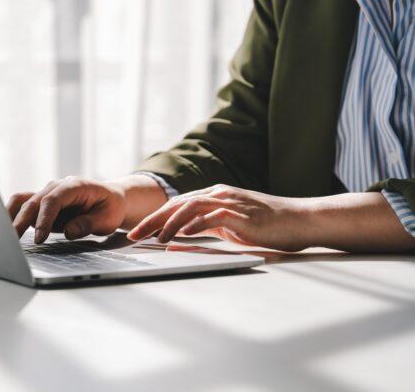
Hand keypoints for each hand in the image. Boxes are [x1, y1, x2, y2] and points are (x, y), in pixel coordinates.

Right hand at [7, 175, 166, 243]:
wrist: (111, 198)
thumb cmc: (110, 208)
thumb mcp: (107, 218)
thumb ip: (87, 224)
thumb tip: (67, 232)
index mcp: (75, 185)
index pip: (53, 200)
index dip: (44, 219)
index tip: (40, 238)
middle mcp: (57, 186)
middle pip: (34, 201)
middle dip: (22, 221)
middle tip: (14, 241)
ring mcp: (47, 193)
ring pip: (23, 200)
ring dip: (12, 216)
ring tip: (4, 235)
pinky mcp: (42, 203)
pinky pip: (23, 205)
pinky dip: (13, 215)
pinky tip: (6, 229)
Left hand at [127, 184, 307, 251]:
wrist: (301, 221)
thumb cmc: (268, 226)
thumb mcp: (230, 228)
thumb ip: (206, 229)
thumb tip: (180, 240)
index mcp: (213, 196)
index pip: (176, 206)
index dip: (154, 219)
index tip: (136, 233)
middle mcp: (218, 195)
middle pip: (177, 204)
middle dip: (152, 221)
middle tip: (133, 236)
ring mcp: (230, 202)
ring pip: (191, 208)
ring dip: (170, 223)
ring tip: (155, 238)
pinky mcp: (242, 214)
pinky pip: (213, 217)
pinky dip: (196, 225)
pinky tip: (183, 235)